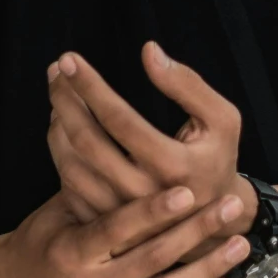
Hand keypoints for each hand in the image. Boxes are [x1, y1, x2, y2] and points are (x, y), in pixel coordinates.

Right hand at [0, 184, 246, 277]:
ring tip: (240, 245)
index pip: (117, 230)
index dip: (153, 211)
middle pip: (152, 259)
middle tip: (230, 208)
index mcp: (70, 254)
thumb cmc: (42, 239)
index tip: (187, 190)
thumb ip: (92, 187)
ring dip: (208, 269)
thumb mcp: (57, 210)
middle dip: (196, 232)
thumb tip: (116, 135)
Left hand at [46, 43, 255, 236]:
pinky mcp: (108, 227)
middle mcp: (145, 195)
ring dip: (58, 126)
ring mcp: (123, 217)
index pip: (119, 119)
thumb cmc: (217, 156)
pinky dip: (61, 153)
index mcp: (175, 166)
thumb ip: (187, 84)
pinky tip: (63, 127)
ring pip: (72, 168)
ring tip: (60, 96)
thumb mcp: (222, 118)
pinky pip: (70, 188)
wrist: (214, 218)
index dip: (90, 86)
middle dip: (65, 100)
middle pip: (88, 143)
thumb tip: (148, 50)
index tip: (68, 59)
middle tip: (55, 70)